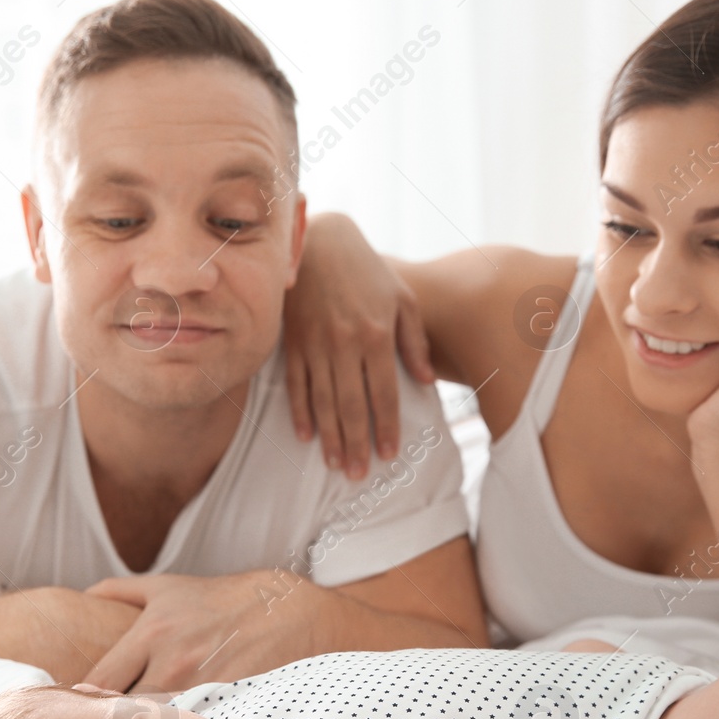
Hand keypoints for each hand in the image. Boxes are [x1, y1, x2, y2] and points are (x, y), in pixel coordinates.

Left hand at [82, 571, 327, 691]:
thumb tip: (83, 596)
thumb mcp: (169, 587)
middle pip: (122, 712)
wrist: (289, 610)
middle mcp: (174, 660)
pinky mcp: (230, 705)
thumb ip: (121, 590)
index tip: (79, 716)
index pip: (99, 680)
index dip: (82, 703)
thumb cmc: (223, 600)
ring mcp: (204, 686)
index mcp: (152, 631)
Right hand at [283, 213, 433, 478]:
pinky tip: (305, 436)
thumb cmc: (367, 272)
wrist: (318, 243)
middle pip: (352, 405)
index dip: (387, 426)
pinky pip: (296, 385)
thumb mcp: (402, 299)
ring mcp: (315, 344)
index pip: (384, 392)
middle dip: (356, 443)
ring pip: (323, 401)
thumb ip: (414, 341)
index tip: (390, 454)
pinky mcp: (293, 342)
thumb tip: (425, 382)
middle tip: (359, 475)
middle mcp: (344, 344)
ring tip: (336, 466)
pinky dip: (300, 413)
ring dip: (329, 437)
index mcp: (375, 335)